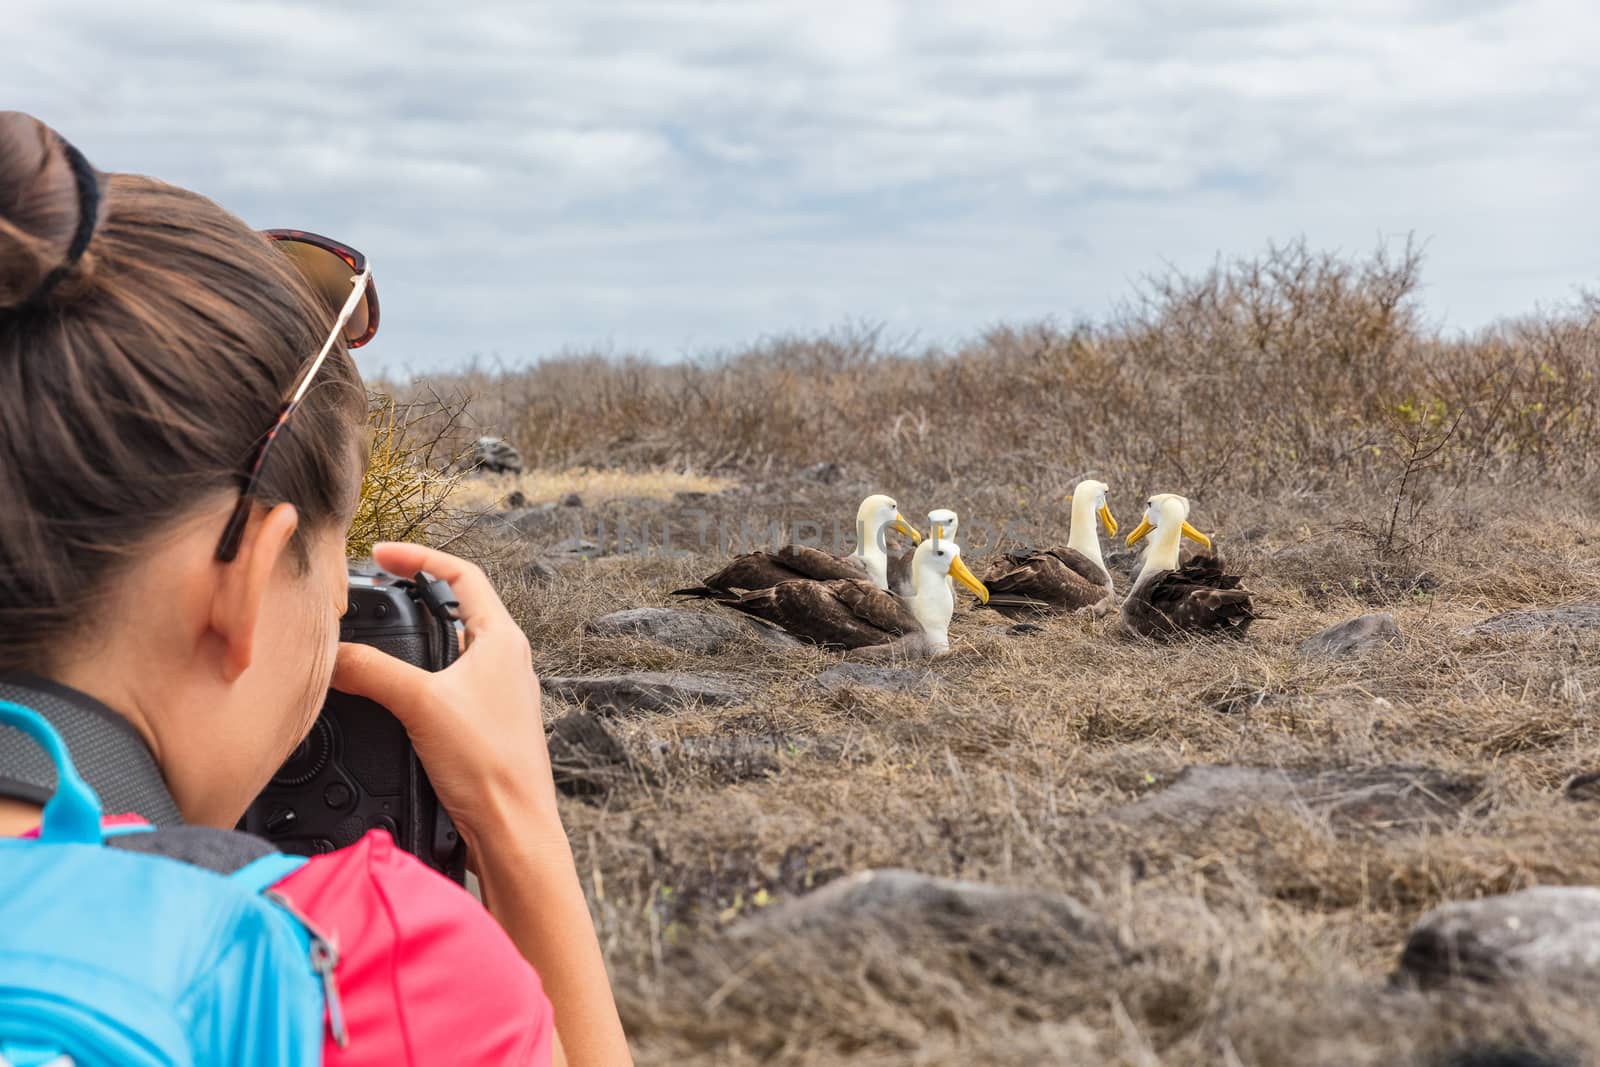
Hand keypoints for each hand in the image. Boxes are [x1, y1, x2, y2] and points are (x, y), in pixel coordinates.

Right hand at [331, 542, 560, 848]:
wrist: (513, 829)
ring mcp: (499, 693)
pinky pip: (449, 683)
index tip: (382, 553)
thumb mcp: (421, 704)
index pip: (462, 574)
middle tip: (377, 588)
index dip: (420, 557)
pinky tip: (394, 690)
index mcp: (503, 639)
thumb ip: (373, 672)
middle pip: (458, 606)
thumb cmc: (489, 765)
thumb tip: (333, 656)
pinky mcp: (486, 724)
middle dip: (416, 593)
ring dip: (417, 636)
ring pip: (453, 647)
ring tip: (379, 633)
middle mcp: (507, 660)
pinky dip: (420, 675)